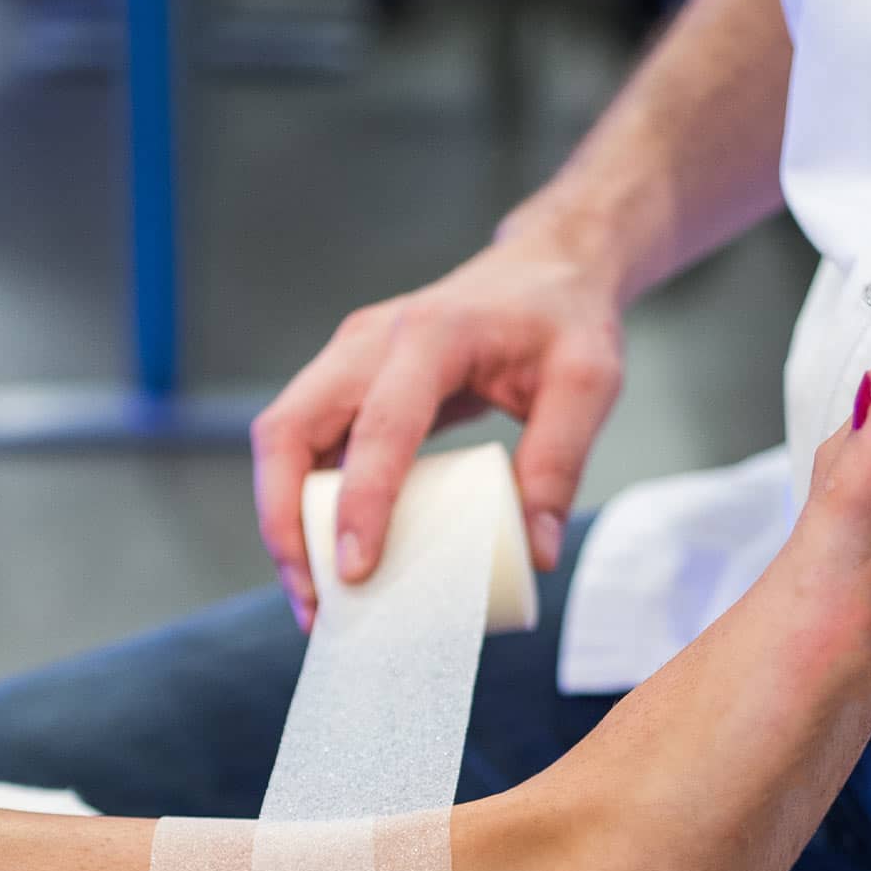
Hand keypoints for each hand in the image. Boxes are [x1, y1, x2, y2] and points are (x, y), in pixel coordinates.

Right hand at [250, 234, 625, 624]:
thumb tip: (536, 552)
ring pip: (282, 440)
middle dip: (285, 521)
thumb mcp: (587, 384)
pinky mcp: (347, 384)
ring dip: (284, 521)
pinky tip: (326, 561)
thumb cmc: (564, 321)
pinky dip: (303, 506)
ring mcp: (349, 360)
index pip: (378, 427)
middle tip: (312, 601)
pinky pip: (306, 447)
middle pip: (288, 430)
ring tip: (312, 599)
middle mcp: (369, 342)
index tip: (354, 572)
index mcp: (430, 335)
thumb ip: (561, 463)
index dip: (359, 503)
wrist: (545, 270)